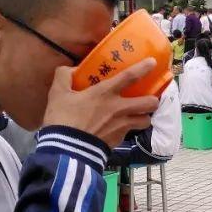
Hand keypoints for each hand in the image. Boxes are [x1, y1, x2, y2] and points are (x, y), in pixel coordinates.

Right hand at [43, 59, 160, 147]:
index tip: (153, 62)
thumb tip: (72, 69)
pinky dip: (129, 129)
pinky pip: (130, 132)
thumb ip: (64, 76)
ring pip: (146, 120)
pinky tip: (120, 128)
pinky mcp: (119, 140)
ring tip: (138, 114)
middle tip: (148, 97)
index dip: (143, 68)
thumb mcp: (58, 93)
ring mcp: (122, 125)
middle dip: (154, 99)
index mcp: (105, 93)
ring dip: (144, 116)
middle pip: (149, 103)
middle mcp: (119, 108)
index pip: (130, 76)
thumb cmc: (63, 119)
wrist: (67, 149)